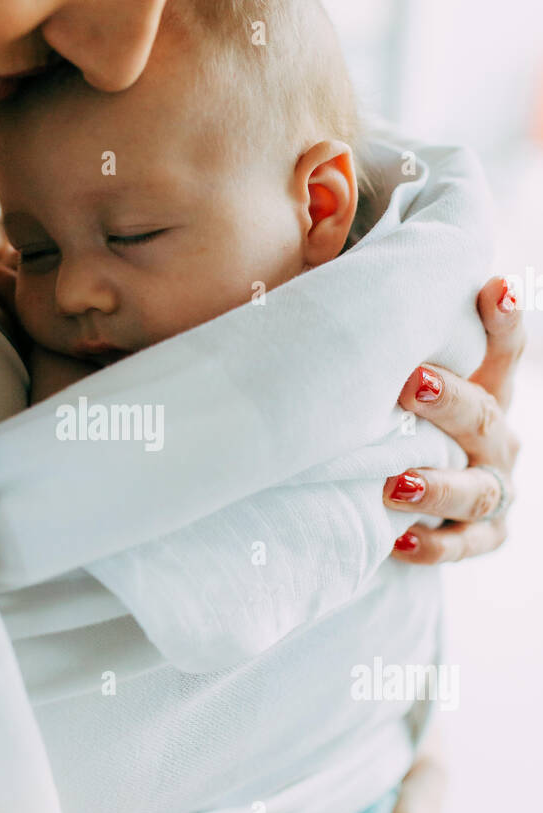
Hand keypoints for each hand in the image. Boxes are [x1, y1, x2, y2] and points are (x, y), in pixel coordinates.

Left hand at [385, 276, 523, 562]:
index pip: (504, 346)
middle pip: (487, 415)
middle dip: (451, 401)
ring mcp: (493, 488)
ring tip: (395, 482)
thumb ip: (375, 332)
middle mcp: (498, 435)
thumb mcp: (387, 371)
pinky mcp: (481, 536)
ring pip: (480, 489)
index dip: (505, 319)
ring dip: (438, 485)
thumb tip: (306, 266)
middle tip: (409, 384)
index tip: (492, 285)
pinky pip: (467, 546)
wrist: (392, 491)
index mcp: (486, 385)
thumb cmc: (386, 414)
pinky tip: (398, 542)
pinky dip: (435, 546)